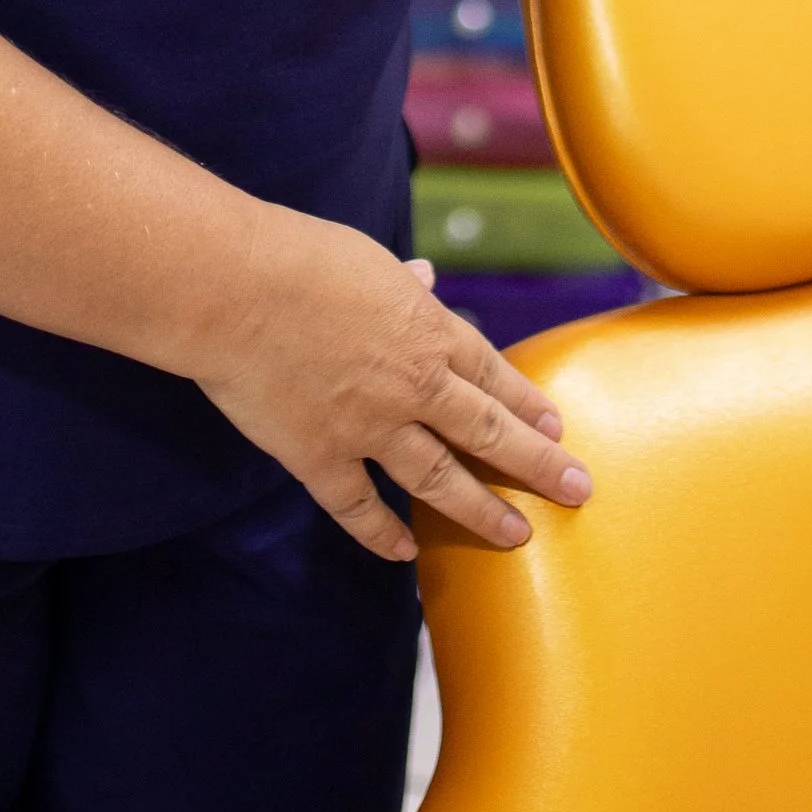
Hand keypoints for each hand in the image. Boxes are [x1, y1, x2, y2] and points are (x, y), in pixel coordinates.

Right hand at [189, 209, 593, 564]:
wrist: (232, 289)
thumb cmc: (297, 257)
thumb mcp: (367, 259)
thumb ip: (402, 283)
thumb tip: (426, 277)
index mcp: (427, 331)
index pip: (492, 375)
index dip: (528, 404)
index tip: (557, 429)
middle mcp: (412, 386)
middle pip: (488, 431)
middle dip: (539, 464)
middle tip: (579, 490)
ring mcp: (368, 428)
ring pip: (440, 480)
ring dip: (482, 510)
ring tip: (517, 535)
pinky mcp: (319, 458)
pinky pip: (360, 508)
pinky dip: (383, 535)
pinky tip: (406, 554)